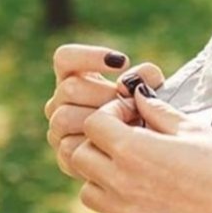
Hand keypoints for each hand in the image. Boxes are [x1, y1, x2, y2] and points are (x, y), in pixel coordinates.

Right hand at [44, 44, 163, 178]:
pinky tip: (119, 144)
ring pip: (63, 117)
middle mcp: (61, 102)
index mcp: (75, 79)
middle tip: (131, 104)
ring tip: (128, 124)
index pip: (65, 58)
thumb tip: (126, 82)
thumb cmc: (148, 113)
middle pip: (69, 88)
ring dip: (99, 120)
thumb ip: (145, 76)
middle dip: (104, 94)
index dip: (88, 56)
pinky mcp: (66, 157)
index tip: (123, 62)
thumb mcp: (152, 90)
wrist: (150, 154)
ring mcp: (59, 130)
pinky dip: (95, 145)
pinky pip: (68, 148)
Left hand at [71, 89, 211, 212]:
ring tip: (136, 169)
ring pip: (88, 190)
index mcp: (136, 150)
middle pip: (81, 155)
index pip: (93, 124)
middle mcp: (123, 183)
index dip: (111, 113)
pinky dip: (116, 206)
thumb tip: (139, 96)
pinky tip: (144, 197)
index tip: (133, 116)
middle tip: (131, 140)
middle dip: (101, 142)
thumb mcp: (196, 130)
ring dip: (103, 176)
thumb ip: (159, 112)